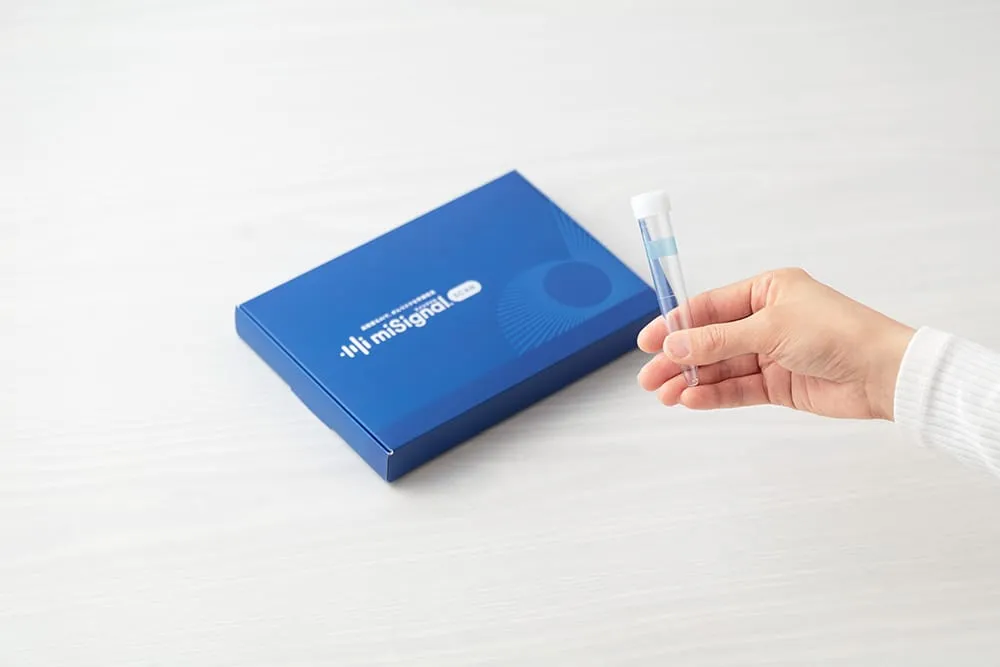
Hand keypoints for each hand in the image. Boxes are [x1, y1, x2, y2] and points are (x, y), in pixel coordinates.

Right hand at [636, 268, 915, 419]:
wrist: (884, 374)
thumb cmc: (838, 333)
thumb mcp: (769, 329)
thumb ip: (717, 340)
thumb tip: (674, 347)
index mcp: (766, 290)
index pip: (708, 307)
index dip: (675, 325)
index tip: (647, 342)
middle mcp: (766, 319)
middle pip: (709, 340)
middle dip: (679, 359)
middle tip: (649, 377)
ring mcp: (771, 353)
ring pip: (720, 367)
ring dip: (692, 381)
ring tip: (664, 395)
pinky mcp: (778, 384)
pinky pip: (737, 388)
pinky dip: (714, 395)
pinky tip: (691, 401)